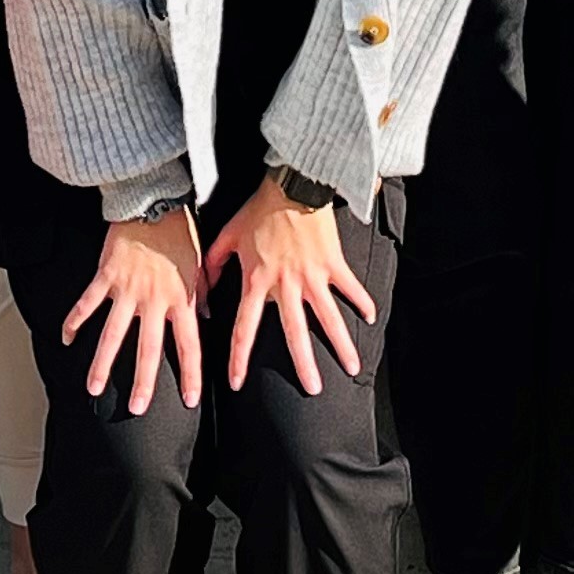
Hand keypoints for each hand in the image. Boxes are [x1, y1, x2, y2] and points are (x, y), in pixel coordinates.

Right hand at [61, 205, 203, 414]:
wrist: (153, 201)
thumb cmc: (179, 231)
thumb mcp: (200, 264)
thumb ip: (202, 292)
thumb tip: (206, 316)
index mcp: (181, 297)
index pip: (189, 344)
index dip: (190, 373)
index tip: (188, 399)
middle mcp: (154, 299)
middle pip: (148, 348)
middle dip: (143, 381)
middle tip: (137, 408)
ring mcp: (127, 289)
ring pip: (113, 334)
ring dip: (102, 363)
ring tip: (94, 388)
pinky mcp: (106, 276)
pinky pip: (87, 303)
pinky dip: (75, 321)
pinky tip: (67, 339)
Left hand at [200, 174, 377, 395]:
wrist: (292, 183)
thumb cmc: (259, 208)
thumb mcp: (228, 235)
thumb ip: (213, 264)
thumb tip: (203, 290)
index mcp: (257, 280)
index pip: (245, 328)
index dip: (239, 358)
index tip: (238, 383)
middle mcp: (286, 284)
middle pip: (295, 332)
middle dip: (304, 364)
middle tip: (313, 390)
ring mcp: (313, 275)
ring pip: (329, 317)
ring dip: (341, 343)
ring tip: (353, 367)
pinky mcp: (333, 262)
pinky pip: (350, 287)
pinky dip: (361, 301)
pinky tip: (370, 319)